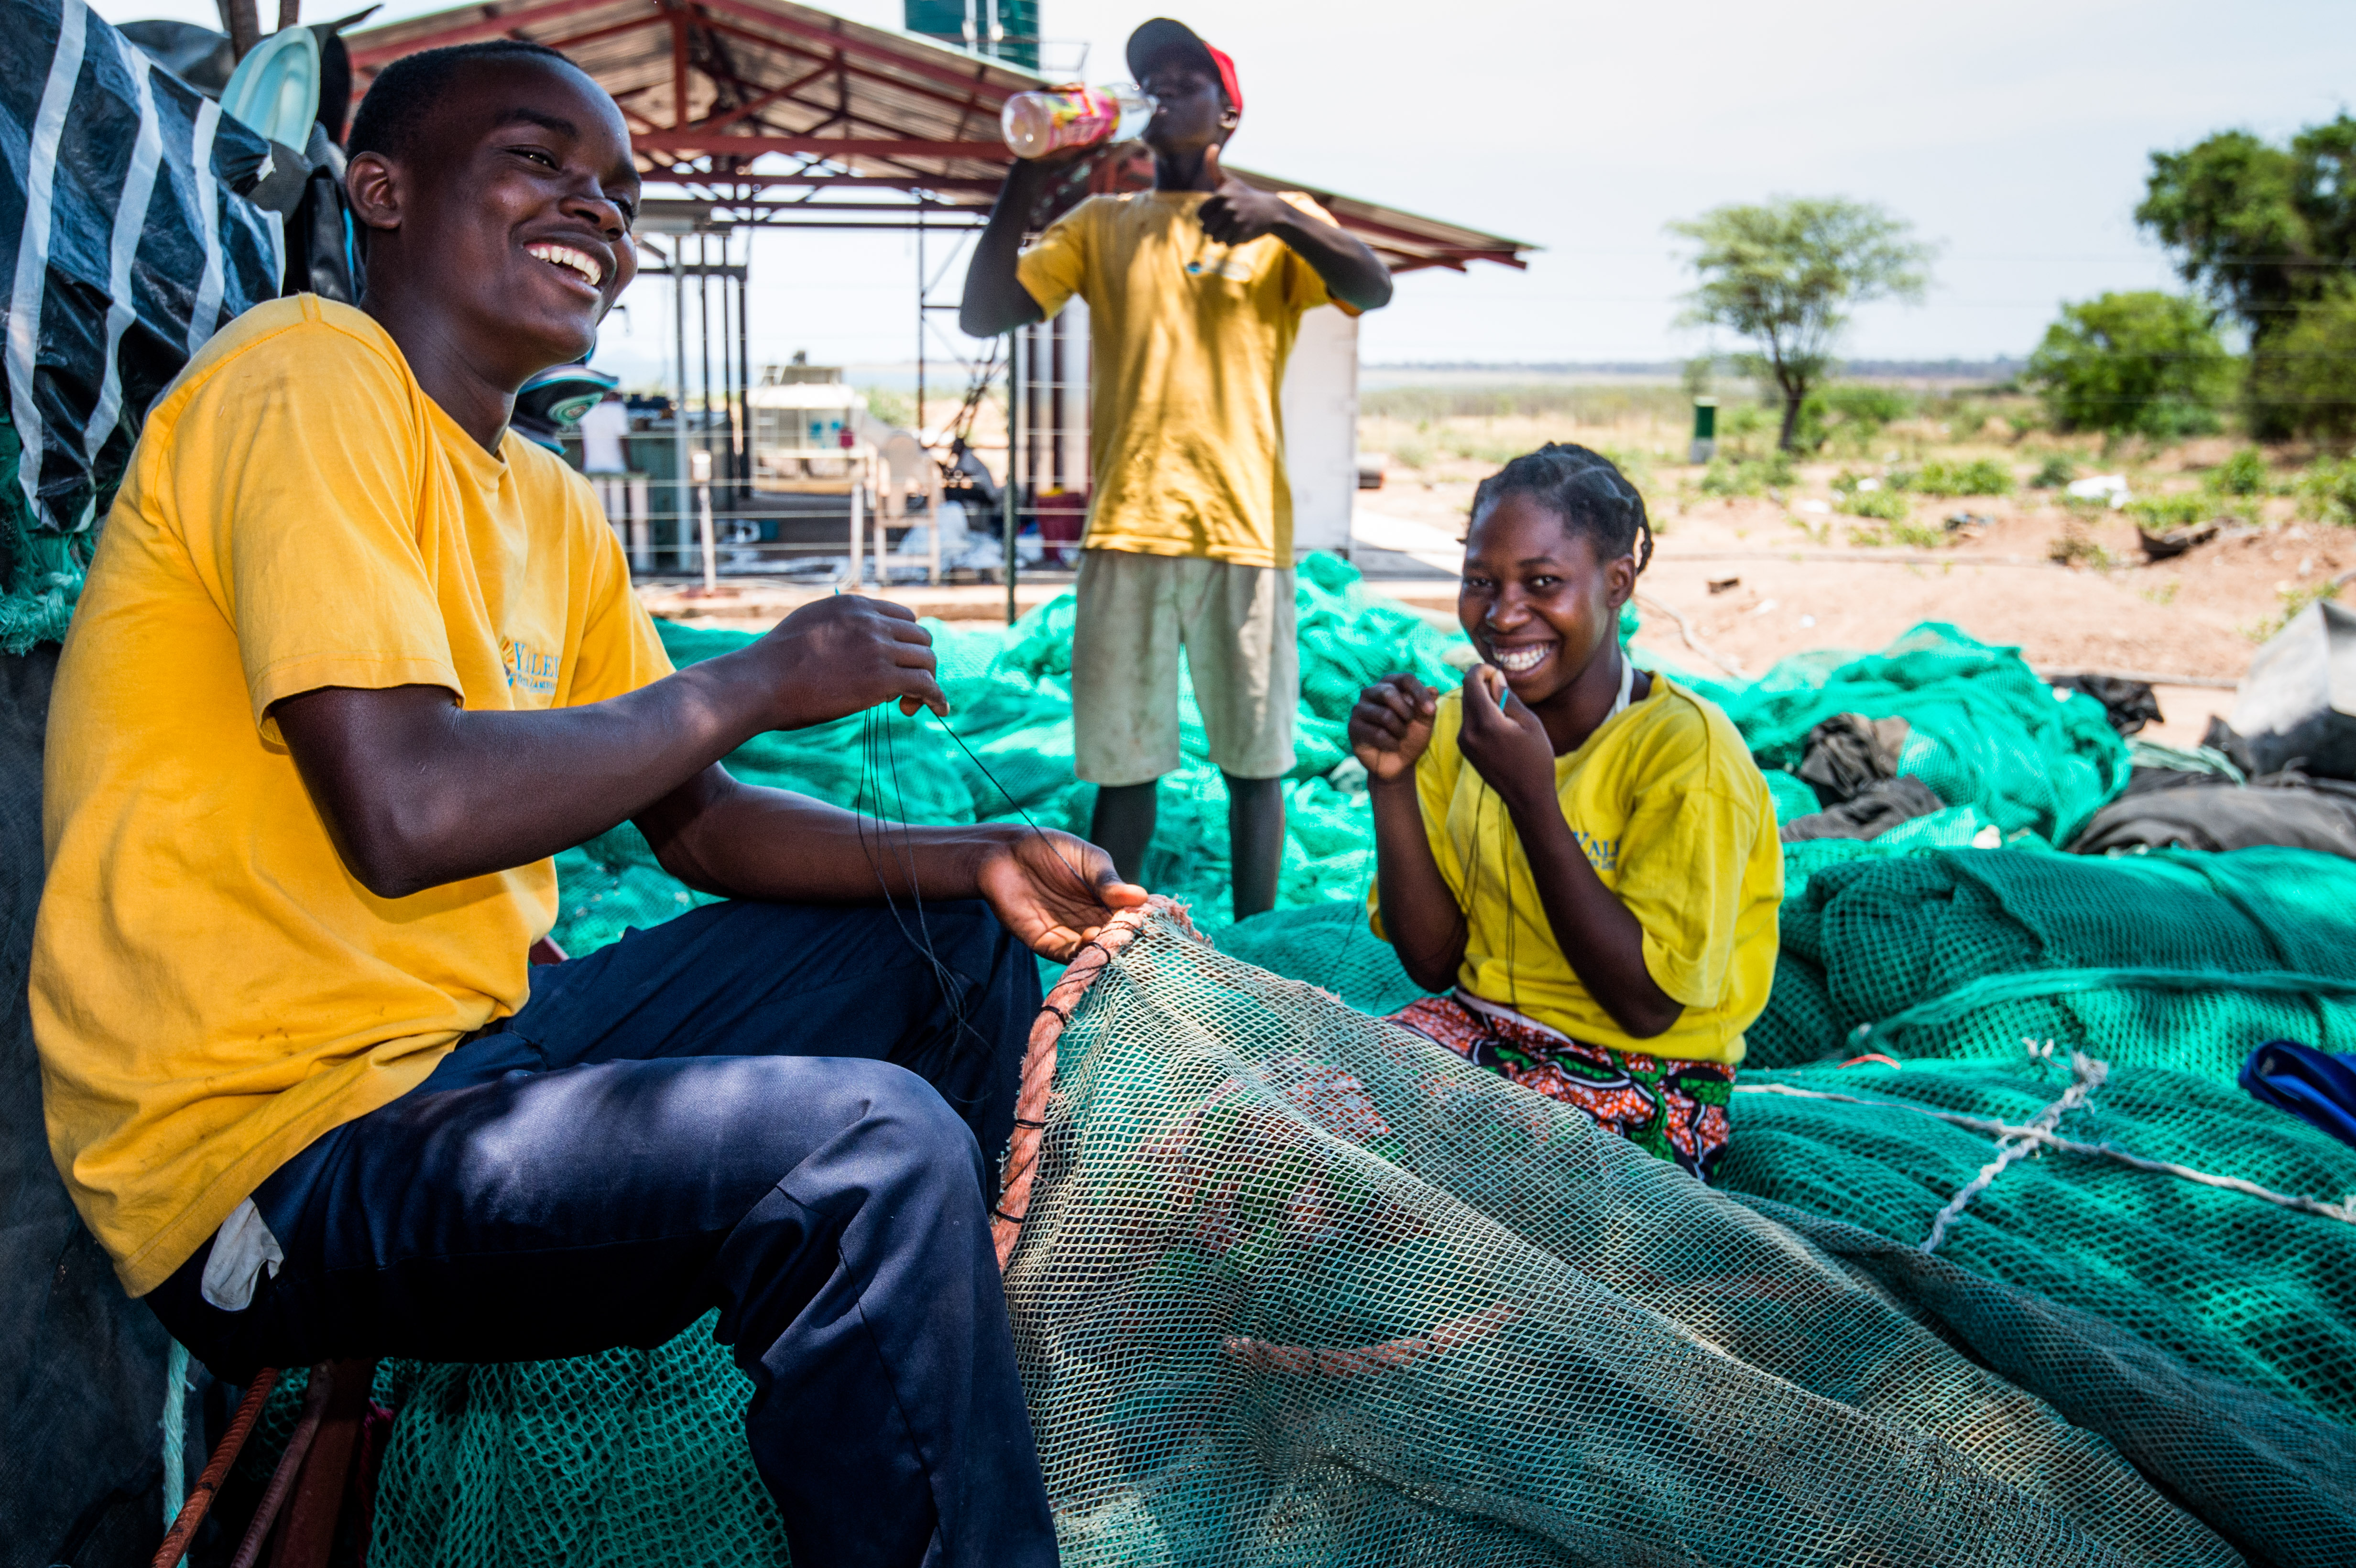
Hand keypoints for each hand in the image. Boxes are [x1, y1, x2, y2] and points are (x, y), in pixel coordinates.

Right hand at [743, 594, 946, 729]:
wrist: (759, 682)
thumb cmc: (775, 663)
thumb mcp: (810, 624)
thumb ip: (839, 626)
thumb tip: (855, 642)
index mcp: (854, 605)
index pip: (902, 617)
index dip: (905, 642)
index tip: (896, 663)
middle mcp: (871, 621)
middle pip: (920, 637)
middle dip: (918, 661)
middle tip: (903, 688)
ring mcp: (878, 648)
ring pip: (927, 660)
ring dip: (926, 681)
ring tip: (909, 703)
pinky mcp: (881, 680)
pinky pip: (926, 685)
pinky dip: (937, 697)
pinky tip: (939, 709)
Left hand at [975, 829, 1150, 960]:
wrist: (1006, 852)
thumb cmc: (1050, 849)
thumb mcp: (1089, 860)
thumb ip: (1109, 881)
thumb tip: (1141, 897)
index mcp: (1105, 902)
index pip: (1128, 920)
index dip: (1140, 926)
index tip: (1154, 928)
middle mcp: (1090, 921)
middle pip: (1113, 941)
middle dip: (1125, 945)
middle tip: (1137, 942)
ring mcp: (1069, 934)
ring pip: (1092, 952)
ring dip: (1103, 949)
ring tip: (1110, 937)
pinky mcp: (1046, 942)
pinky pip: (1066, 955)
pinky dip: (1080, 954)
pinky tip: (1090, 939)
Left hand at [1194, 144, 1294, 244]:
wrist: (1271, 211)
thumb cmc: (1246, 197)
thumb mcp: (1230, 181)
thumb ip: (1215, 168)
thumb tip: (1211, 146)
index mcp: (1222, 194)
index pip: (1201, 214)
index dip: (1208, 217)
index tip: (1220, 212)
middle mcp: (1228, 206)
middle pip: (1206, 229)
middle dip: (1215, 229)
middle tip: (1228, 222)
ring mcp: (1236, 219)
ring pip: (1215, 239)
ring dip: (1223, 237)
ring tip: (1235, 227)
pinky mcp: (1243, 232)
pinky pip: (1227, 244)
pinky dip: (1234, 242)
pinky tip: (1243, 232)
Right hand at [1348, 674, 1438, 784]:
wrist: (1399, 763)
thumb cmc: (1411, 736)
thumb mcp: (1425, 722)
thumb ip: (1427, 706)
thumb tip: (1433, 690)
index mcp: (1389, 684)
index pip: (1405, 679)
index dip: (1419, 693)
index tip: (1431, 710)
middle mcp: (1371, 692)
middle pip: (1389, 692)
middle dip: (1406, 713)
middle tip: (1409, 724)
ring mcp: (1359, 709)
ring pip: (1384, 715)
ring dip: (1399, 731)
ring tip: (1400, 737)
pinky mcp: (1353, 727)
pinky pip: (1377, 733)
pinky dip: (1391, 743)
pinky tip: (1391, 746)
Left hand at [1457, 666, 1557, 816]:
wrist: (1527, 796)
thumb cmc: (1535, 759)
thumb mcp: (1529, 723)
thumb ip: (1508, 697)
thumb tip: (1494, 677)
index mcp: (1486, 723)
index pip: (1471, 682)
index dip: (1481, 670)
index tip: (1495, 671)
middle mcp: (1468, 731)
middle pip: (1466, 693)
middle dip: (1481, 683)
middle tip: (1502, 686)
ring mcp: (1463, 742)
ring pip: (1466, 707)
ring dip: (1481, 699)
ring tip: (1504, 708)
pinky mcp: (1464, 749)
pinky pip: (1467, 721)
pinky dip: (1479, 714)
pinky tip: (1498, 723)